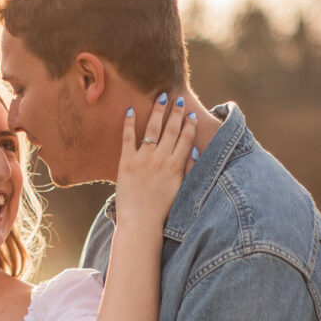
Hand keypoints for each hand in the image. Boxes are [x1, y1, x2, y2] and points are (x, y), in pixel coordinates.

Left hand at [116, 92, 198, 230]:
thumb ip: (189, 170)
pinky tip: (130, 110)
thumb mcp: (181, 190)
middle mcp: (161, 159)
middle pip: (171, 129)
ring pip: (153, 128)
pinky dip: (129, 123)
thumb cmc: (162, 210)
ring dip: (158, 110)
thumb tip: (193, 151)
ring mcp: (144, 159)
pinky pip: (128, 138)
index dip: (189, 124)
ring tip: (161, 97)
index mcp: (176, 166)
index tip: (190, 113)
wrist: (141, 222)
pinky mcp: (127, 162)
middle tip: (178, 98)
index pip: (185, 138)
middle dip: (176, 112)